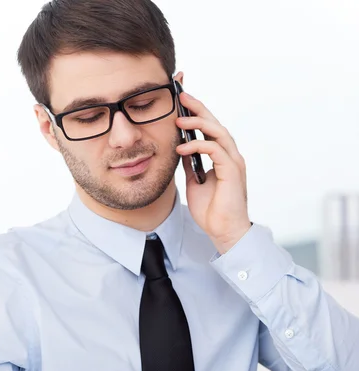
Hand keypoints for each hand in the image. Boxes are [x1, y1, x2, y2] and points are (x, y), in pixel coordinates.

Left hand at [176, 91, 250, 253]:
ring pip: (218, 131)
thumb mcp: (194, 181)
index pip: (210, 129)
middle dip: (198, 108)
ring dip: (198, 122)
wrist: (223, 231)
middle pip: (215, 123)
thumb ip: (190, 163)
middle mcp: (230, 156)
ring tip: (178, 119)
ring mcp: (233, 162)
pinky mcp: (232, 170)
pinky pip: (214, 149)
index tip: (181, 102)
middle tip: (181, 96)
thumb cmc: (212, 211)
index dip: (198, 113)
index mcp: (223, 157)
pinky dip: (197, 144)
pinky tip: (181, 147)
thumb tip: (180, 147)